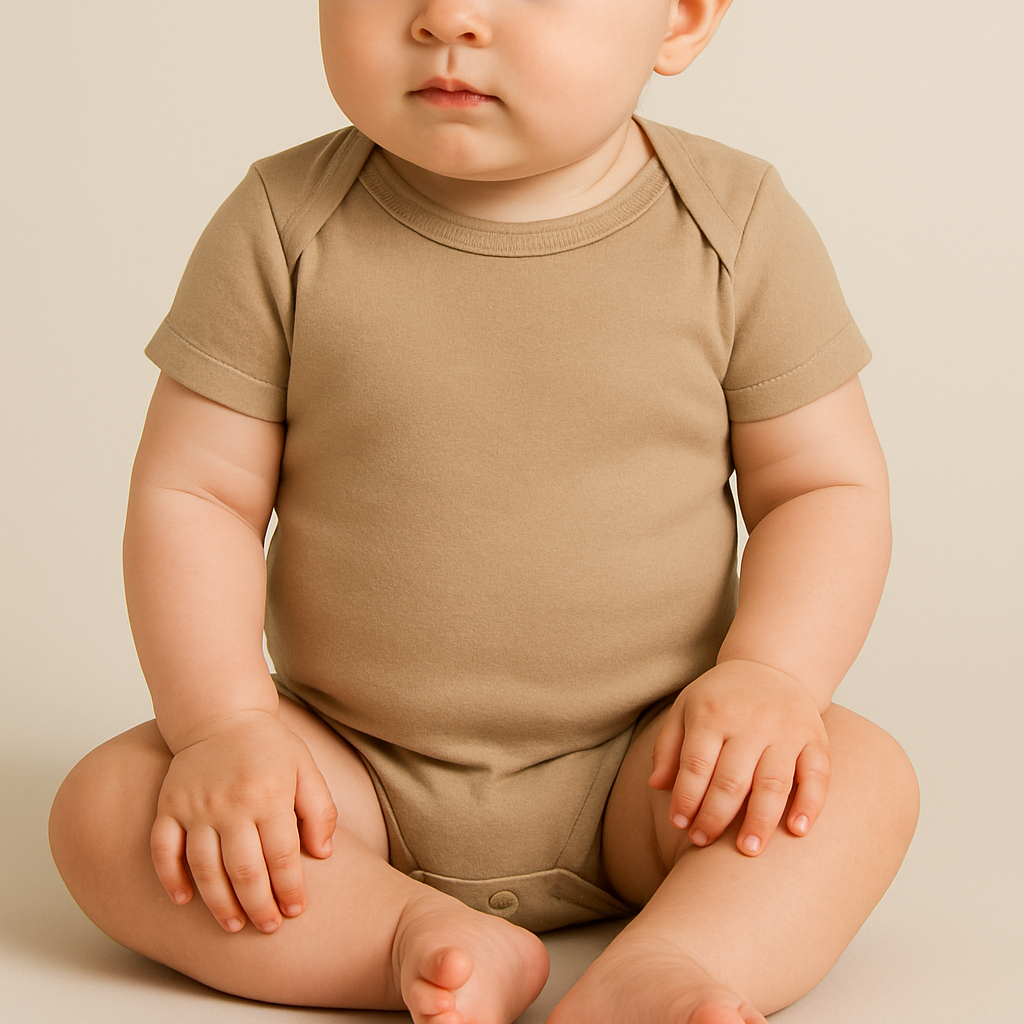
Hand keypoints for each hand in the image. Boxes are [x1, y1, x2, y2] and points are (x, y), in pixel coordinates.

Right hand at [150, 709, 337, 932]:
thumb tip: (323, 854)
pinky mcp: (169, 806)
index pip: (282, 854)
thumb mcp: (306, 769)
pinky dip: (171, 879)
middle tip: (268, 926)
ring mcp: (196, 806)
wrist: (221, 716)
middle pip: (244, 869)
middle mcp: (231, 803)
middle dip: (259, 905)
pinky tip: (184, 901)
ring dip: (219, 902)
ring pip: (204, 867)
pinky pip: (163, 850)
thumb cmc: (269, 747)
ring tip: (234, 924)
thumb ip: (320, 810)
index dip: (290, 887)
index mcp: (269, 795)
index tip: (296, 910)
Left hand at [648, 660, 829, 855]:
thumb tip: (656, 786)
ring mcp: (785, 730)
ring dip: (760, 821)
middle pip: (732, 780)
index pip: (696, 765)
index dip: (686, 799)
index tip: (680, 825)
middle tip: (704, 842)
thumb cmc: (721, 696)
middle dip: (716, 816)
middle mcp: (750, 722)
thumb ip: (669, 747)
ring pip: (773, 783)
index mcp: (712, 714)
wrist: (770, 665)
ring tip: (748, 850)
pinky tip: (797, 830)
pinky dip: (809, 804)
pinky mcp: (814, 738)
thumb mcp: (685, 709)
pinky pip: (817, 775)